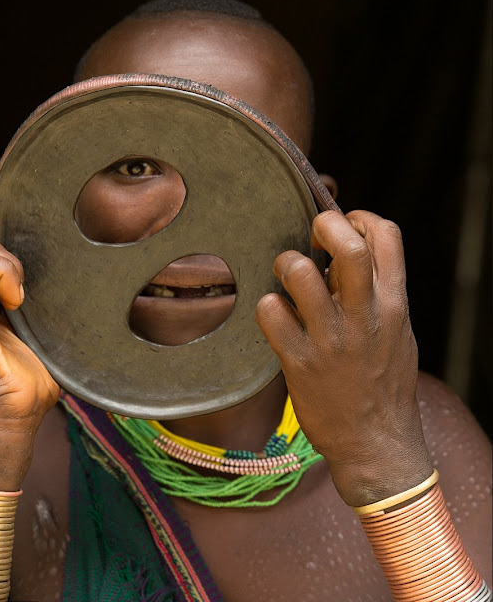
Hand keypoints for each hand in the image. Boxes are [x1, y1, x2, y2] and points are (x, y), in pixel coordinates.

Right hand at [0, 230, 58, 488]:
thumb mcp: (31, 327)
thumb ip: (26, 295)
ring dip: (3, 263)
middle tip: (20, 290)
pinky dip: (1, 272)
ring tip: (17, 298)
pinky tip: (14, 302)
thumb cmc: (26, 379)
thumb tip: (50, 266)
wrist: (12, 416)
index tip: (21, 288)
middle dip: (0, 253)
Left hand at [255, 210, 432, 505]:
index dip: (360, 219)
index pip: (387, 236)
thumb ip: (378, 295)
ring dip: (286, 264)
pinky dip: (267, 307)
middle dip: (324, 226)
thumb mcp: (396, 333)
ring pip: (298, 273)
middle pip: (347, 246)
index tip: (344, 226)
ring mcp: (330, 339)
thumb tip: (346, 258)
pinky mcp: (299, 361)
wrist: (376, 444)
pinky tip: (275, 316)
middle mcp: (364, 317)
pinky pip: (271, 312)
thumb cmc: (384, 384)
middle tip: (311, 237)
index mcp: (393, 305)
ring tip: (285, 278)